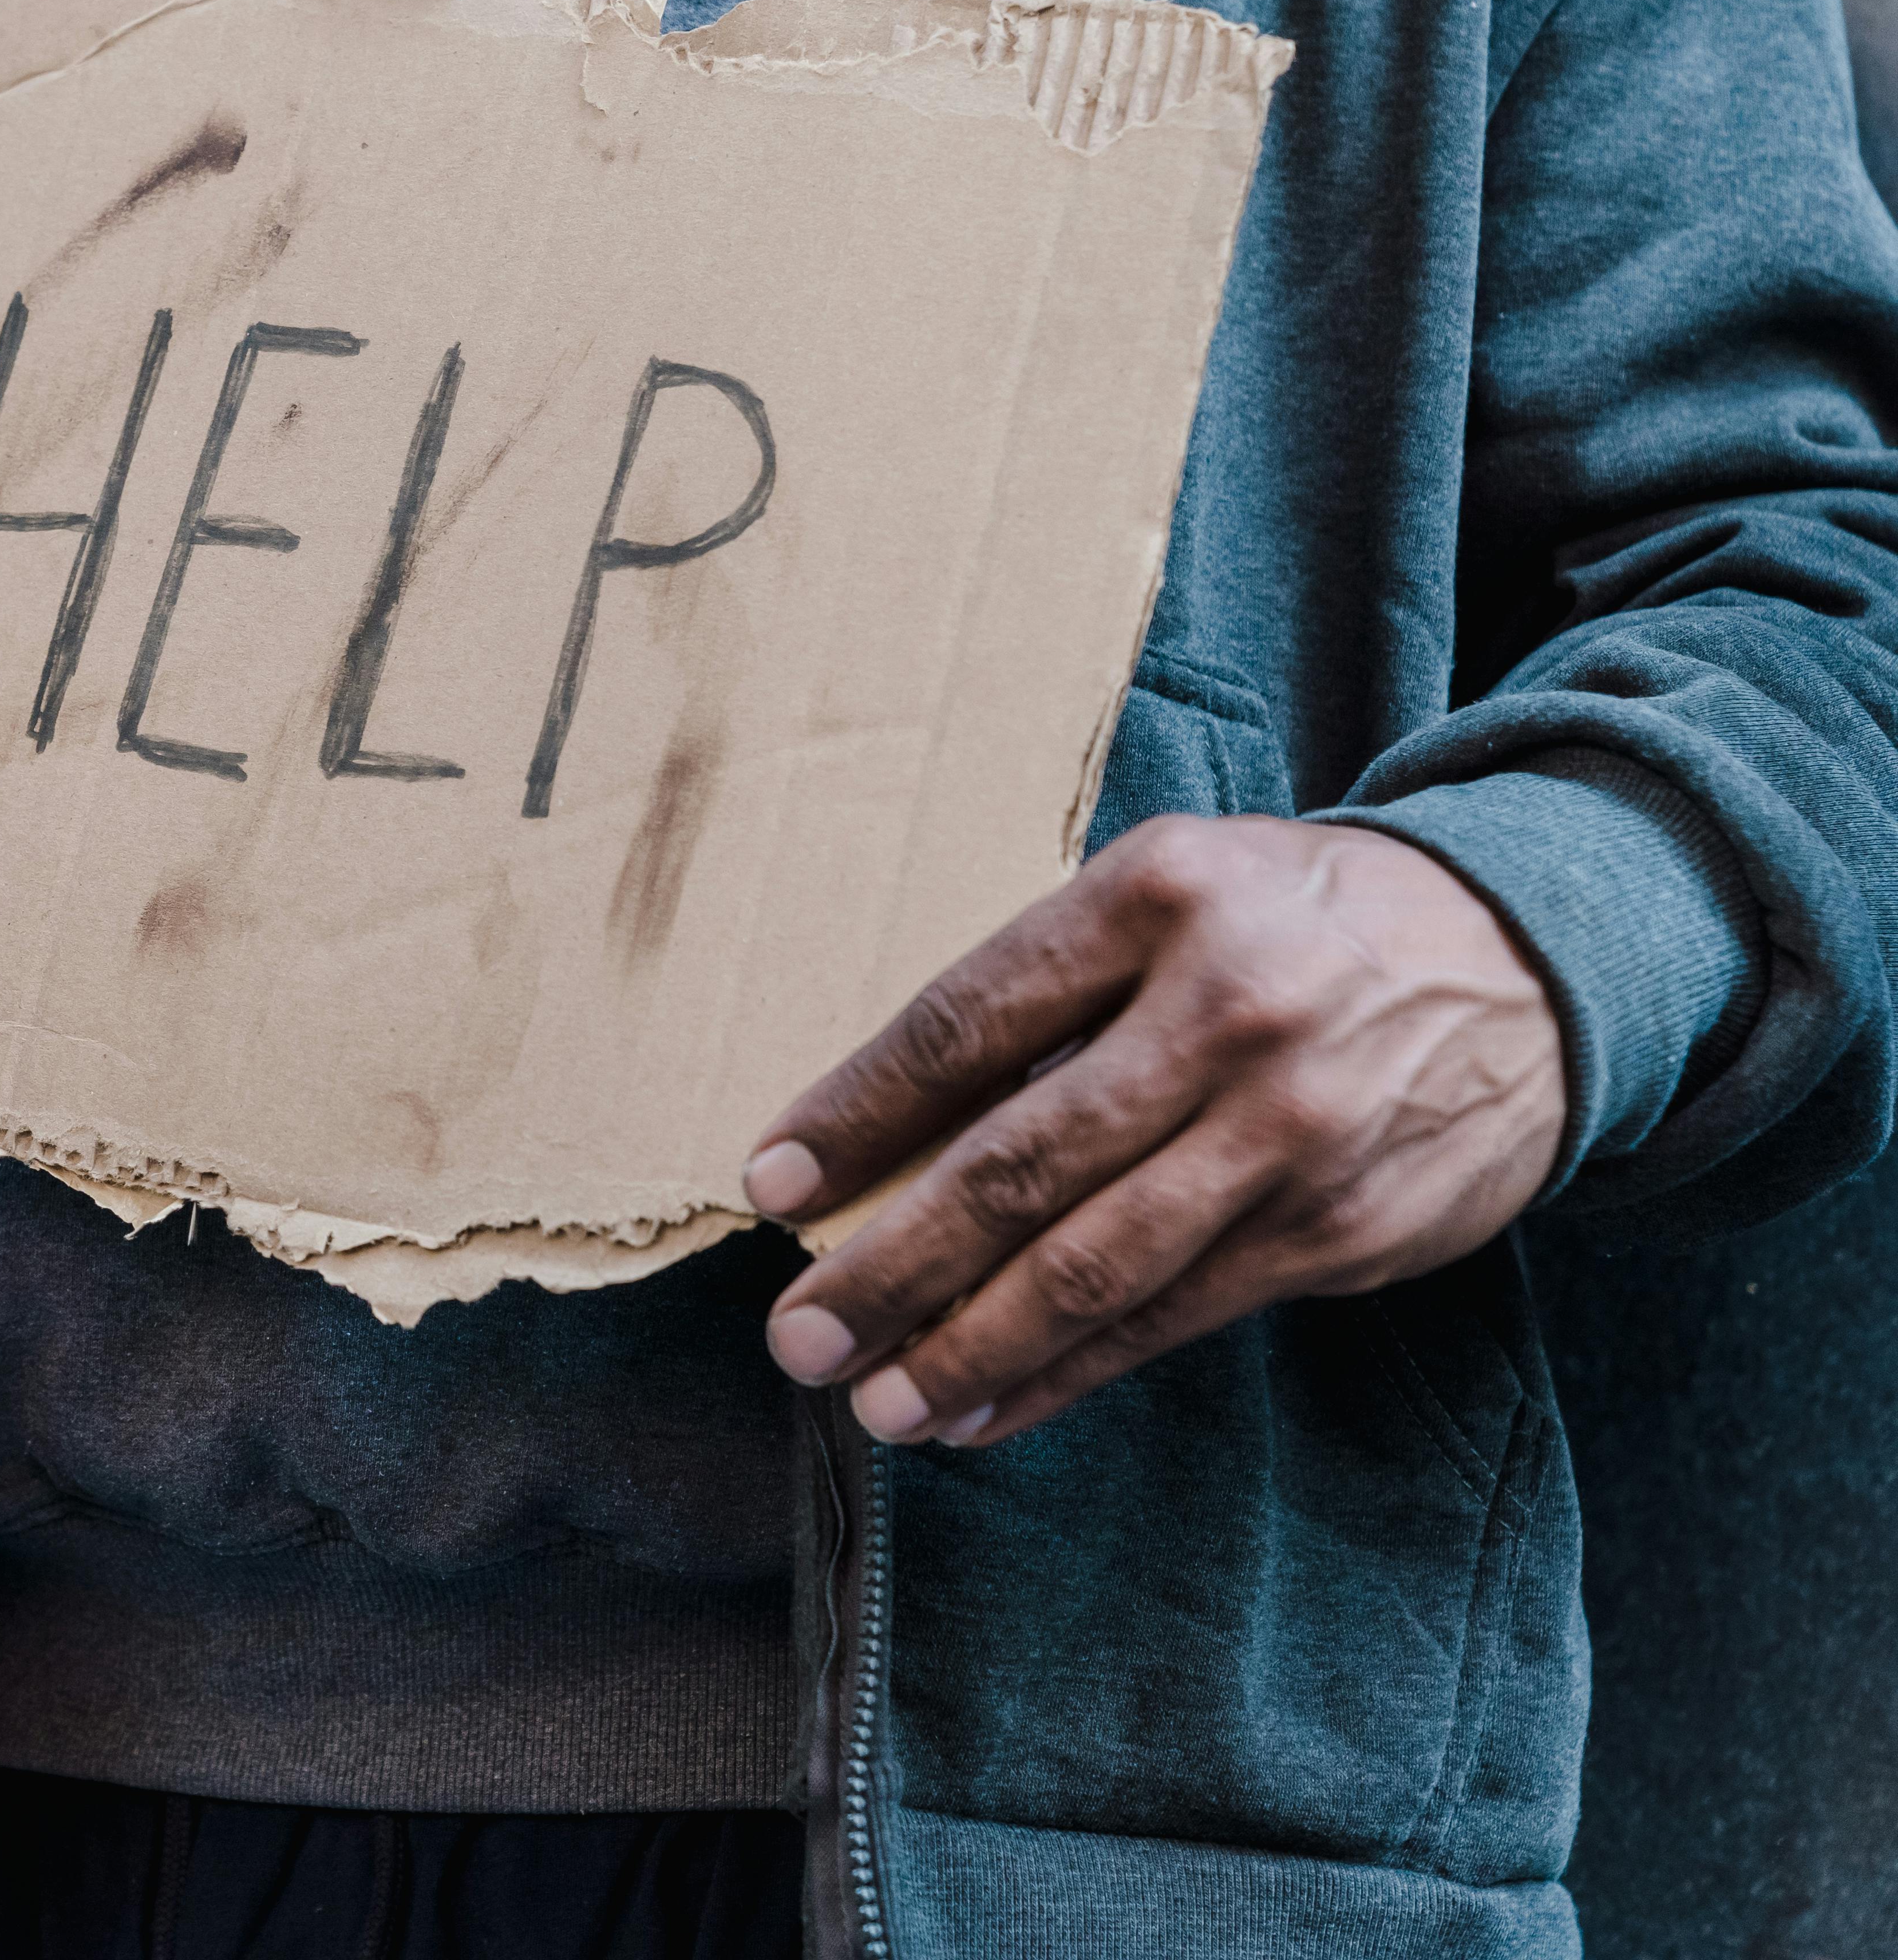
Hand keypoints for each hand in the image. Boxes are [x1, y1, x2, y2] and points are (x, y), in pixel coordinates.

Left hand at [743, 815, 1565, 1448]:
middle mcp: (1224, 1012)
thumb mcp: (1172, 895)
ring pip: (1095, 1265)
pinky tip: (987, 1409)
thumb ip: (1049, 993)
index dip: (857, 1115)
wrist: (1533, 958)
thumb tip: (892, 1134)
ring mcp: (1289, 1130)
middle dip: (891, 1266)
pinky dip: (1067, 1375)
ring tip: (878, 1400)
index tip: (772, 1185)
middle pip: (1018, 1163)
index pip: (965, 1024)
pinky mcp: (1340, 1227)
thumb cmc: (1296, 926)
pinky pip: (1173, 1318)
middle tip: (798, 1336)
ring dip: (969, 1349)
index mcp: (1153, 898)